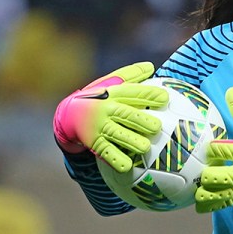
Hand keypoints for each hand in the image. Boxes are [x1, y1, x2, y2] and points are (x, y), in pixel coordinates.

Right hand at [52, 62, 168, 171]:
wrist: (67, 114)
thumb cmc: (99, 97)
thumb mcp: (111, 83)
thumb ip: (131, 75)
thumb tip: (151, 66)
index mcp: (114, 93)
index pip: (133, 92)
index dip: (148, 95)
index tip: (165, 98)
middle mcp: (106, 108)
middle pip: (125, 114)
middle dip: (141, 120)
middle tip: (156, 127)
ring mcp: (99, 126)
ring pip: (116, 134)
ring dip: (130, 141)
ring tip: (145, 147)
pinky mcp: (93, 141)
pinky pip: (105, 151)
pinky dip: (115, 159)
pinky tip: (127, 166)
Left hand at [194, 140, 232, 212]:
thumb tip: (231, 91)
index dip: (219, 150)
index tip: (210, 148)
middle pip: (230, 177)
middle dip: (213, 176)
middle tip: (202, 173)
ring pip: (226, 194)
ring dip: (210, 194)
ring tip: (198, 191)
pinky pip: (226, 203)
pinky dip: (212, 204)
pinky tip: (200, 203)